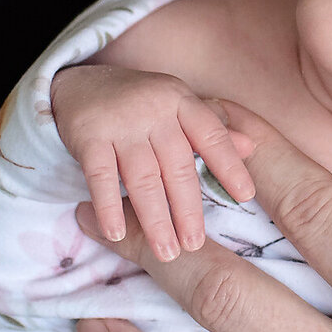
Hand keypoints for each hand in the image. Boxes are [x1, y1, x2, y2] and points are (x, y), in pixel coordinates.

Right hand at [50, 64, 253, 260]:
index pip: (212, 135)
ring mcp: (121, 122)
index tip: (247, 196)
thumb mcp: (178, 106)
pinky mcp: (88, 135)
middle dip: (188, 210)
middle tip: (195, 245)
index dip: (230, 165)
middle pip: (177, 166)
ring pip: (143, 177)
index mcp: (182, 101)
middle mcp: (155, 109)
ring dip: (155, 219)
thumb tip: (252, 147)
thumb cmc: (140, 103)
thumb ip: (211, 130)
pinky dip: (109, 207)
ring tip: (166, 251)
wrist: (80, 81)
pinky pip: (100, 177)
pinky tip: (117, 234)